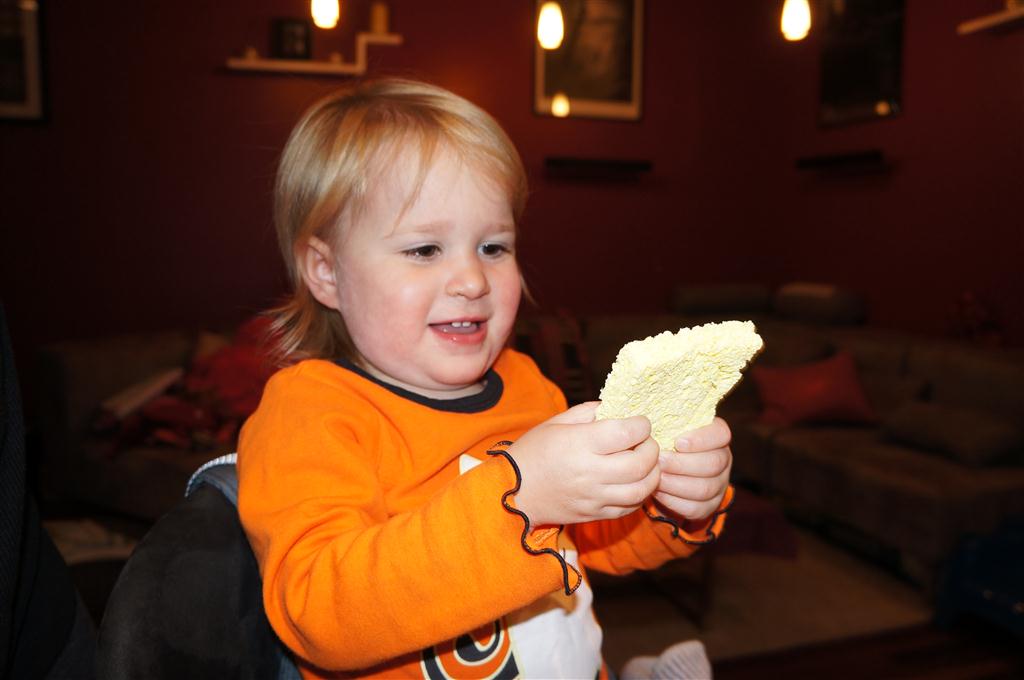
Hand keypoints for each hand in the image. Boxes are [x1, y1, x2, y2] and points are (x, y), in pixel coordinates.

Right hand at [509, 402, 660, 526]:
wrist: (511, 493)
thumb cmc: (532, 452)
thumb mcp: (556, 423)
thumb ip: (589, 412)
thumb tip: (617, 407)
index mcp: (579, 444)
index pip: (626, 434)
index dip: (642, 425)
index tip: (640, 422)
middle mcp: (589, 473)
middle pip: (640, 464)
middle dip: (652, 449)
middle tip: (647, 442)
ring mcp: (593, 497)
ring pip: (641, 490)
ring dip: (653, 474)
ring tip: (647, 463)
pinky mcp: (594, 514)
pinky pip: (629, 508)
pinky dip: (640, 495)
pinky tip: (635, 482)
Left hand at [653, 417, 732, 519]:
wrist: (669, 472)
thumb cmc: (666, 442)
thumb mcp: (670, 428)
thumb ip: (666, 422)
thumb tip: (645, 419)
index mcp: (717, 436)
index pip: (721, 434)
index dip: (702, 439)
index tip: (678, 442)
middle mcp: (723, 459)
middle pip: (713, 463)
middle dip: (683, 463)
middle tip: (660, 461)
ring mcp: (719, 484)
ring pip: (705, 488)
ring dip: (677, 483)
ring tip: (656, 477)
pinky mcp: (709, 506)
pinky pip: (696, 507)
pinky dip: (674, 501)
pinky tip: (658, 492)